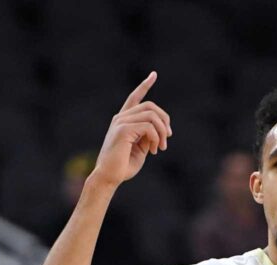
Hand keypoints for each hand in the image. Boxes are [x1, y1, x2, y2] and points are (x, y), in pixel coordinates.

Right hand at [91, 71, 171, 188]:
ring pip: (151, 115)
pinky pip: (148, 127)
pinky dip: (156, 138)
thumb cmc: (123, 167)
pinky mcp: (123, 130)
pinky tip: (153, 151)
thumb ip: (148, 137)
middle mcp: (121, 118)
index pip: (135, 97)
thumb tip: (160, 130)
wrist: (108, 178)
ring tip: (160, 148)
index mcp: (124, 120)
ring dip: (162, 132)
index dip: (145, 85)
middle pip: (150, 106)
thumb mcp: (140, 149)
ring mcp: (121, 122)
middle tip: (167, 138)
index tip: (154, 74)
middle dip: (164, 120)